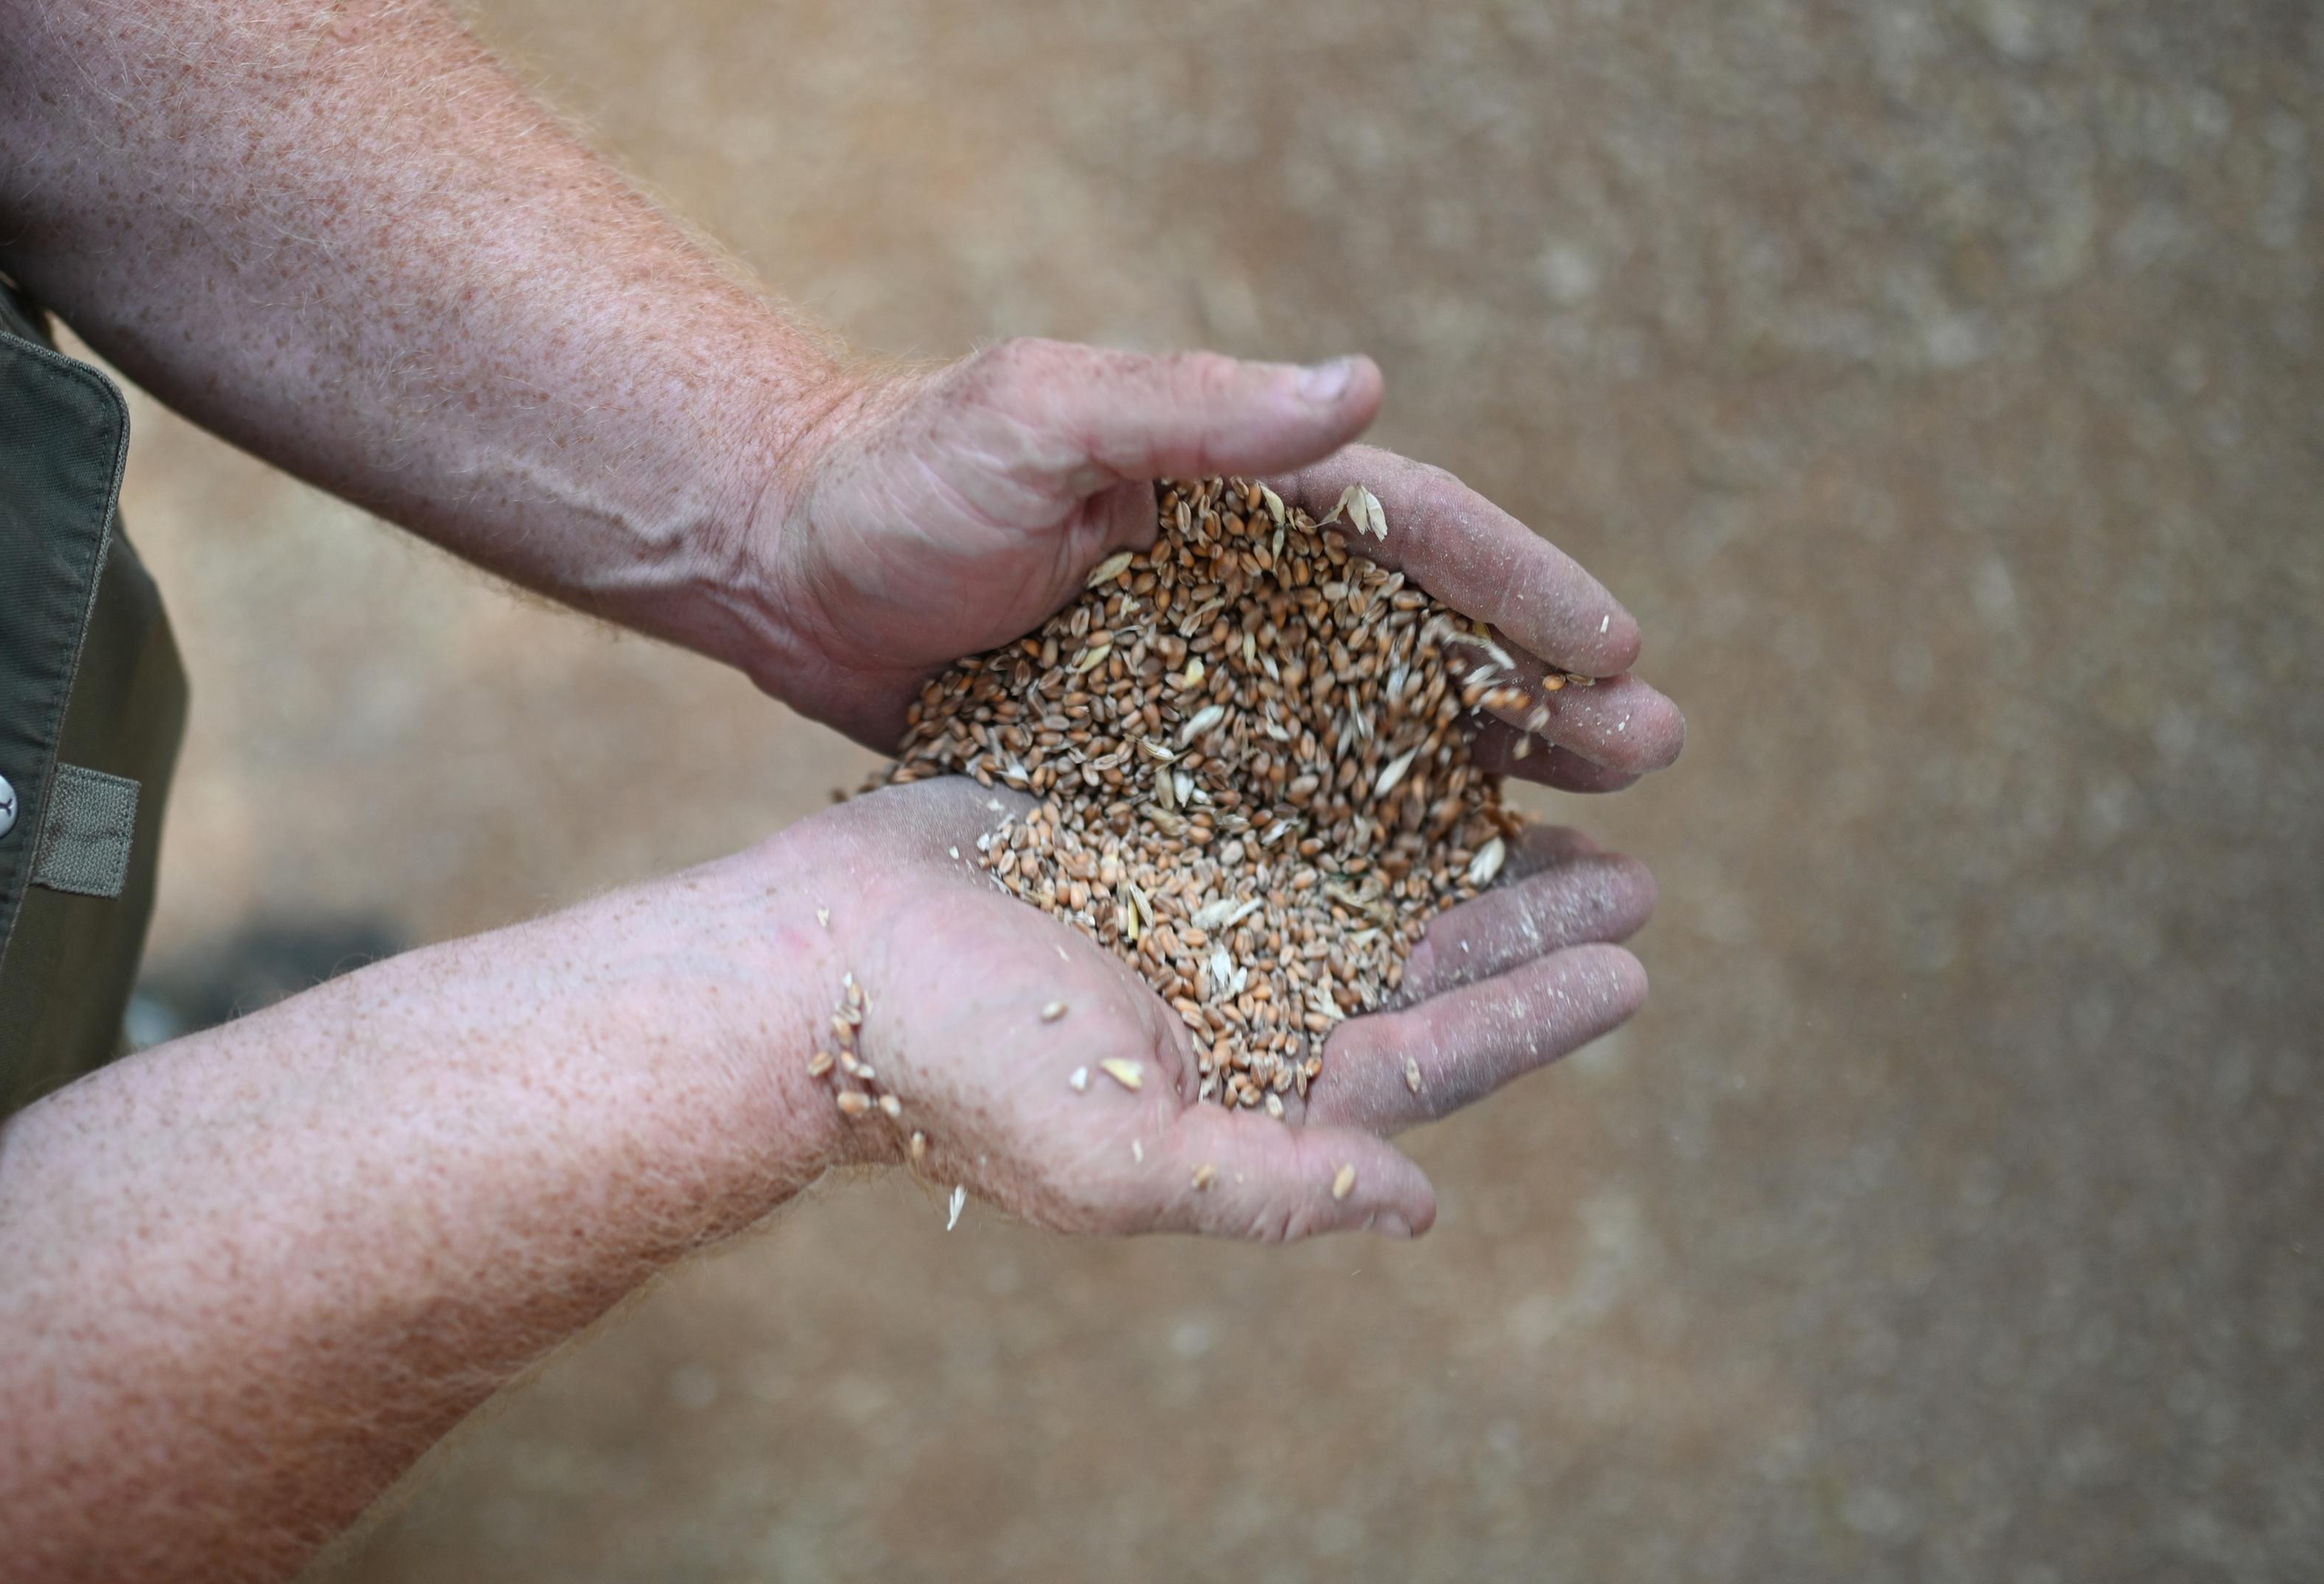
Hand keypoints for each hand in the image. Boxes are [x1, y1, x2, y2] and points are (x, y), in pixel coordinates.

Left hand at [749, 338, 1685, 780]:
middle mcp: (1247, 592)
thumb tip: (1364, 387)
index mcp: (1242, 495)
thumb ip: (1190, 410)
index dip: (1521, 588)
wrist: (777, 563)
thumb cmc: (902, 476)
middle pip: (1426, 646)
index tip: (1615, 649)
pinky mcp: (1152, 768)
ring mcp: (1206, 687)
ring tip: (1592, 845)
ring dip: (1482, 789)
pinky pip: (1284, 820)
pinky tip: (1431, 916)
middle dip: (1541, 696)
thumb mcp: (1039, 417)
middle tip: (1650, 752)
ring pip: (1374, 744)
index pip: (1415, 532)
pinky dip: (1363, 859)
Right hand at [786, 777, 1654, 1240]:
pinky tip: (1419, 711)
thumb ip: (1274, 1187)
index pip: (1424, 1059)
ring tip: (1564, 790)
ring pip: (1363, 864)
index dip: (1532, 1015)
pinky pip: (1278, 782)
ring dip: (1461, 833)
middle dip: (1525, 918)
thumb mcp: (1118, 1154)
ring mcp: (1190, 902)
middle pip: (1413, 958)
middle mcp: (1234, 997)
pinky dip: (1358, 756)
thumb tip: (1423, 1205)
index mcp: (1245, 1086)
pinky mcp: (1143, 814)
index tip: (1636, 966)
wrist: (811, 955)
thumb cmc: (952, 1067)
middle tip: (1635, 873)